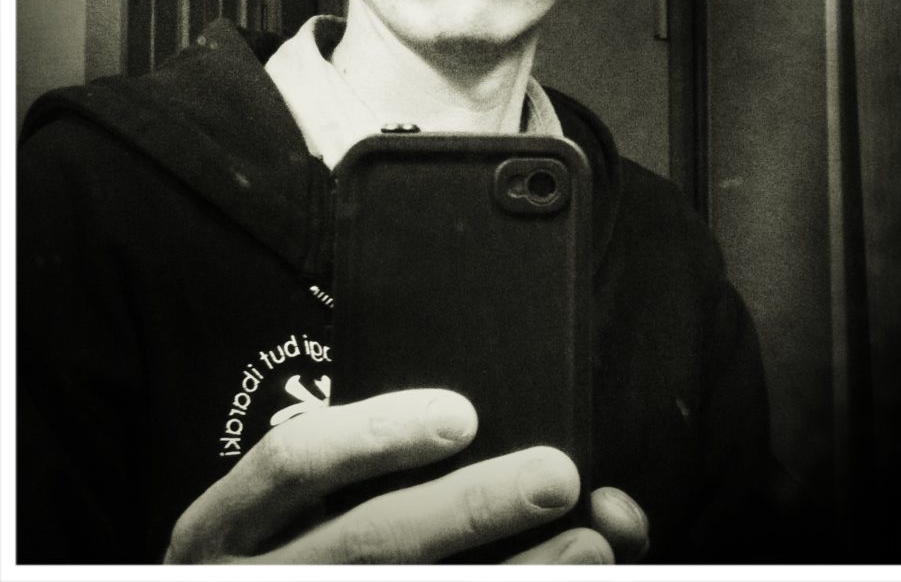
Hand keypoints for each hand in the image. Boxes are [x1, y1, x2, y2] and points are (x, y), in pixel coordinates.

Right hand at [163, 389, 648, 563]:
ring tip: (591, 546)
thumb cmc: (282, 547)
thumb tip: (474, 424)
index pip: (291, 463)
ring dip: (514, 578)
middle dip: (469, 509)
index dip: (374, 436)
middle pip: (368, 542)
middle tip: (557, 474)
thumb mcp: (285, 506)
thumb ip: (357, 462)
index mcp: (229, 524)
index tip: (462, 415)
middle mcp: (254, 580)